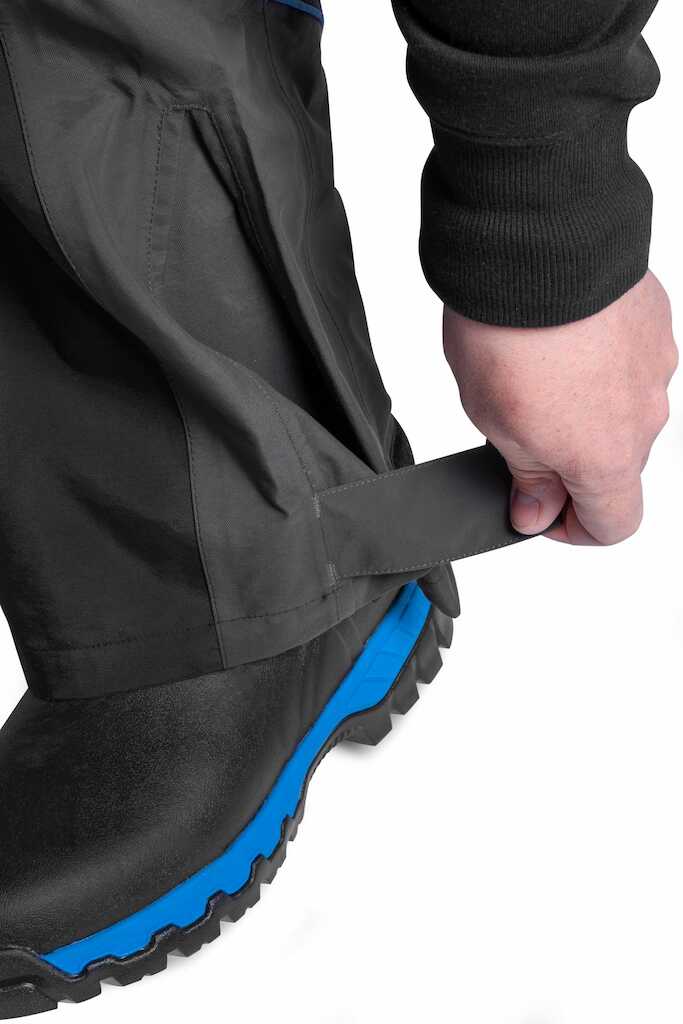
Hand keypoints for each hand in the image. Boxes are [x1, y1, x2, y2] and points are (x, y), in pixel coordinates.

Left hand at [444, 271, 677, 544]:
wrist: (535, 243)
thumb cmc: (509, 336)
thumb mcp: (497, 425)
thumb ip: (527, 477)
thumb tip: (536, 514)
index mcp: (607, 458)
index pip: (614, 524)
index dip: (575, 529)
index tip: (539, 511)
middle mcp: (645, 416)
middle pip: (618, 465)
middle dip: (571, 463)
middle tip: (519, 437)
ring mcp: (655, 364)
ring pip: (623, 409)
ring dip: (585, 409)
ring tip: (531, 376)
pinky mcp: (654, 321)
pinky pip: (629, 360)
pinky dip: (598, 364)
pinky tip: (558, 342)